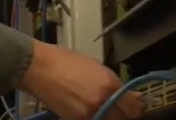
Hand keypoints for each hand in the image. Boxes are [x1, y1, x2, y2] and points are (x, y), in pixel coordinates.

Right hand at [19, 40, 143, 119]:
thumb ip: (115, 85)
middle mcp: (102, 103)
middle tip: (120, 110)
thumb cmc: (67, 61)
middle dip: (124, 115)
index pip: (134, 108)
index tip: (134, 105)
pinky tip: (92, 112)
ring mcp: (88, 115)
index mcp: (109, 85)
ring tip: (105, 109)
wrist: (39, 68)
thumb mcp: (97, 68)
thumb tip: (134, 97)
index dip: (136, 108)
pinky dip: (96, 118)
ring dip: (110, 117)